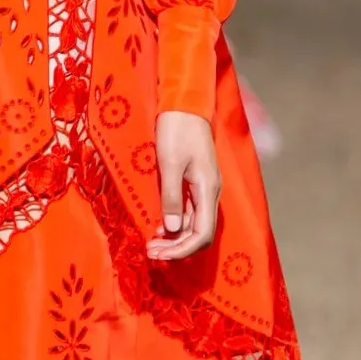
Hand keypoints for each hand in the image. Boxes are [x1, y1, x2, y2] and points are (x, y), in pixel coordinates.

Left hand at [147, 110, 219, 262]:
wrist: (185, 104)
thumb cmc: (177, 130)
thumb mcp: (170, 163)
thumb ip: (172, 196)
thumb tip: (173, 228)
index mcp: (208, 190)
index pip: (202, 234)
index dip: (181, 250)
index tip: (159, 255)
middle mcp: (209, 193)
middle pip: (199, 234)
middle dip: (176, 248)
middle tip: (150, 252)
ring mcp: (203, 189)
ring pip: (193, 225)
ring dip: (174, 238)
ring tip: (151, 243)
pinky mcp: (195, 183)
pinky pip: (188, 212)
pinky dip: (175, 223)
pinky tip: (158, 226)